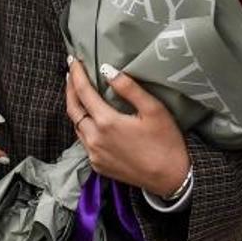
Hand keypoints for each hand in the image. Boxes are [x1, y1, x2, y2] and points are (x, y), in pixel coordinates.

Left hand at [64, 59, 190, 195]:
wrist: (171, 179)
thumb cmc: (166, 143)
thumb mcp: (153, 110)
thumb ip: (129, 88)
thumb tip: (107, 70)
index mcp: (106, 123)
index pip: (83, 92)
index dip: (76, 74)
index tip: (73, 60)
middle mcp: (94, 139)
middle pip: (73, 109)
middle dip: (70, 88)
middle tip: (71, 72)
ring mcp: (94, 155)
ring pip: (76, 126)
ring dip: (75, 107)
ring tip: (78, 92)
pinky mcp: (98, 165)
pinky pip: (84, 141)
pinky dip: (83, 125)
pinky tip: (90, 119)